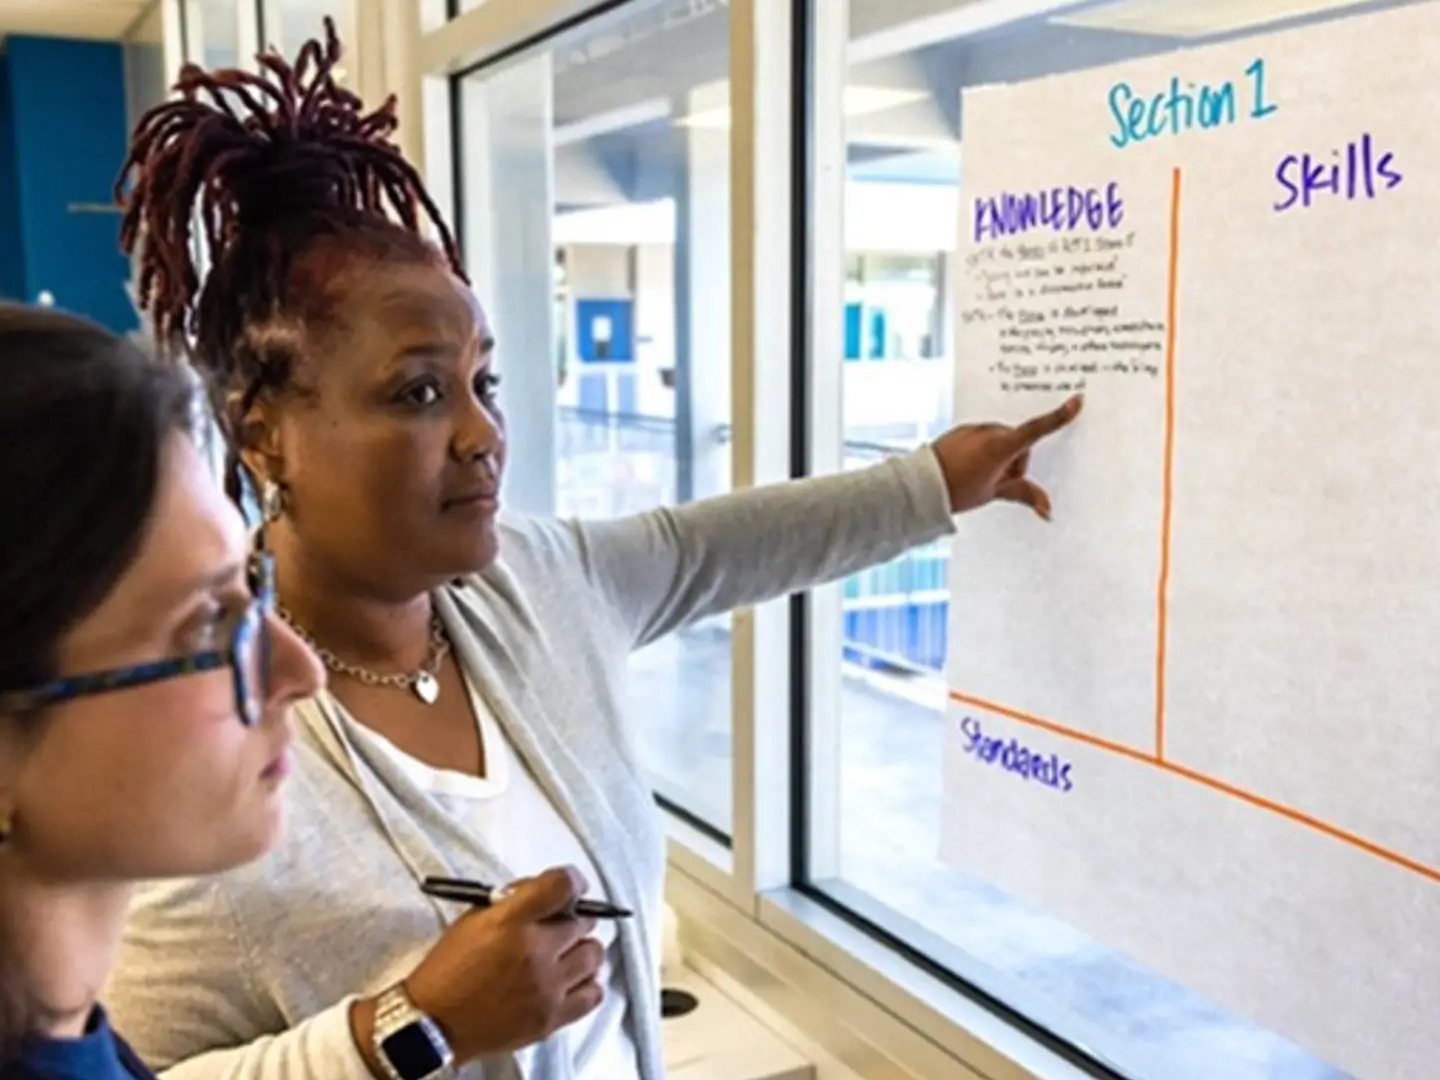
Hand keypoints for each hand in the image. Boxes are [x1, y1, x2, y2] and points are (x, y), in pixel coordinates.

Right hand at [353, 867, 603, 1069]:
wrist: (434, 1024)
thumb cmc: (449, 970)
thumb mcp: (473, 920)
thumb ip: (513, 902)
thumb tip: (545, 893)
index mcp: (510, 922)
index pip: (562, 886)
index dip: (572, 881)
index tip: (571, 886)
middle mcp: (535, 952)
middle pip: (582, 922)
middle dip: (572, 919)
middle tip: (557, 927)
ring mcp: (546, 987)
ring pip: (593, 955)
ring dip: (581, 951)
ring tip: (564, 956)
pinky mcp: (552, 1017)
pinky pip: (594, 993)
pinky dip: (587, 984)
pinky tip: (570, 981)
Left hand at [931, 394, 1082, 519]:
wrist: (921, 484)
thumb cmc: (958, 489)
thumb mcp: (994, 493)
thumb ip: (1024, 494)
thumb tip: (1048, 510)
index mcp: (1002, 445)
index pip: (1038, 430)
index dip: (1059, 417)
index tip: (1077, 400)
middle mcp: (990, 431)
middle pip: (1019, 445)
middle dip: (1014, 462)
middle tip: (995, 481)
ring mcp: (975, 428)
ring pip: (1002, 441)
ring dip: (998, 457)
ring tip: (977, 475)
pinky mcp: (963, 429)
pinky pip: (984, 438)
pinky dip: (983, 451)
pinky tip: (968, 466)